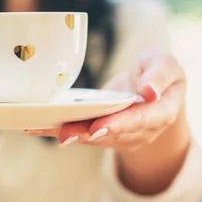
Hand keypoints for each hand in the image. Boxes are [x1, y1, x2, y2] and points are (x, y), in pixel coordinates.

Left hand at [26, 49, 186, 151]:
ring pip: (92, 137)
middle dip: (85, 134)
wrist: (153, 87)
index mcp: (160, 113)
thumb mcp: (165, 63)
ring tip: (41, 128)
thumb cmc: (157, 70)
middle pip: (111, 134)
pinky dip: (59, 129)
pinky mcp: (102, 133)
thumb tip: (149, 92)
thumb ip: (160, 74)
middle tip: (63, 135)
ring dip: (67, 133)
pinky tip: (36, 126)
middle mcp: (141, 131)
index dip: (118, 125)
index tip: (98, 127)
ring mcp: (120, 136)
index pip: (140, 120)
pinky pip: (81, 133)